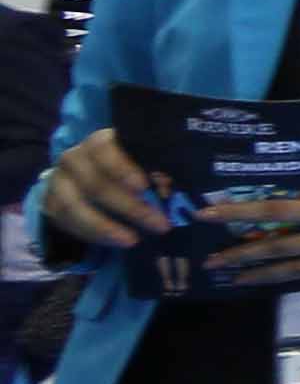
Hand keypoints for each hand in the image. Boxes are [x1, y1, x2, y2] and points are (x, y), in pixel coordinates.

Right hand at [39, 126, 160, 250]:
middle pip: (94, 184)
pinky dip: (90, 234)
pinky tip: (114, 241)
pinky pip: (65, 222)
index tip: (143, 187)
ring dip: (104, 227)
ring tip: (132, 240)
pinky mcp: (49, 203)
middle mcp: (72, 158)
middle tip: (159, 224)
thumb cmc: (128, 168)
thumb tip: (167, 190)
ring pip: (73, 207)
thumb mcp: (146, 166)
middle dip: (129, 207)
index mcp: (98, 142)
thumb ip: (158, 175)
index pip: (103, 148)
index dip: (121, 168)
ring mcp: (57, 181)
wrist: (91, 177)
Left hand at [206, 181, 299, 292]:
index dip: (242, 213)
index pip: (280, 210)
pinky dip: (297, 275)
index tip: (210, 215)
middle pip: (281, 247)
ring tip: (236, 277)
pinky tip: (279, 276)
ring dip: (263, 273)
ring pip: (297, 269)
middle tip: (212, 261)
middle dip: (242, 255)